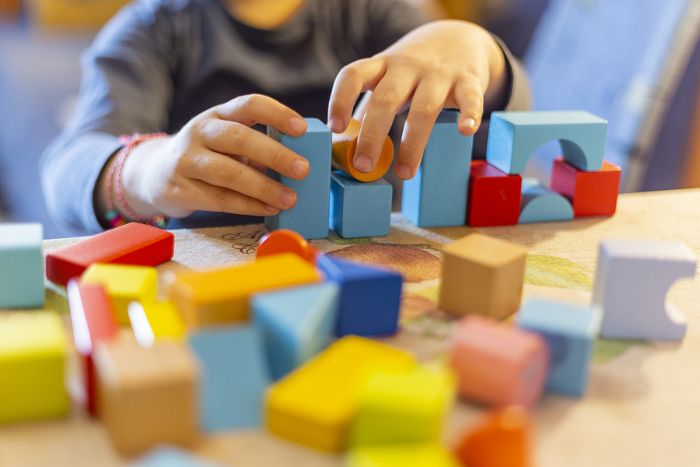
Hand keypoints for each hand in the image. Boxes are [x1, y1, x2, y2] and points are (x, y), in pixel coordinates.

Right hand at [98, 95, 309, 219]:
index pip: (249, 104)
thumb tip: (296, 164)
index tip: (301, 128)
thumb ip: (255, 148)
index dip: (277, 114)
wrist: (152, 174)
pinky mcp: (179, 189)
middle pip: (239, 138)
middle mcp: (200, 132)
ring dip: (263, 187)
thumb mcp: (224, 141)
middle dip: (274, 154)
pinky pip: (219, 199)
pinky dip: (248, 206)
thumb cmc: (204, 156)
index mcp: (217, 115)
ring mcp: (186, 161)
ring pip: (228, 173)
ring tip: (290, 198)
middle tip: (303, 169)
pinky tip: (268, 209)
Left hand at [327, 20, 506, 179]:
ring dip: (413, 143)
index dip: (341, 100)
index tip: (336, 127)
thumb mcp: (386, 80)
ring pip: (424, 107)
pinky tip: (465, 131)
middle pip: (386, 99)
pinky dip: (469, 114)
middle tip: (363, 165)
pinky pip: (469, 97)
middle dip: (372, 134)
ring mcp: (439, 73)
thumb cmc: (413, 72)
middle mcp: (407, 67)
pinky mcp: (468, 80)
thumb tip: (341, 150)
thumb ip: (367, 110)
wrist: (458, 38)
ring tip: (405, 173)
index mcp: (381, 66)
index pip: (354, 76)